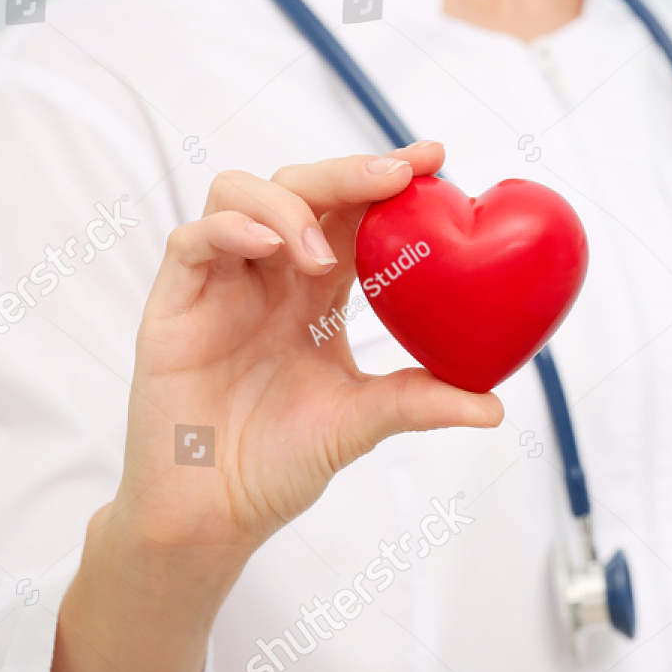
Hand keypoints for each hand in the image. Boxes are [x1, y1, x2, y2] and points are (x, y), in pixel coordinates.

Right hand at [109, 140, 502, 558]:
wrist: (214, 513)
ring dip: (288, 205)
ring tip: (322, 255)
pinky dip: (230, 230)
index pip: (353, 214)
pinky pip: (192, 242)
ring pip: (240, 194)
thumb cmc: (280, 462)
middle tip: (395, 176)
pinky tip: (268, 249)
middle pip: (301, 187)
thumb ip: (420, 402)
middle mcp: (270, 276)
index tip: (436, 159)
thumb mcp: (362, 423)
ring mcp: (220, 285)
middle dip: (348, 172)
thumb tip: (496, 407)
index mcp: (317, 292)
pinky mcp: (175, 306)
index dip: (387, 181)